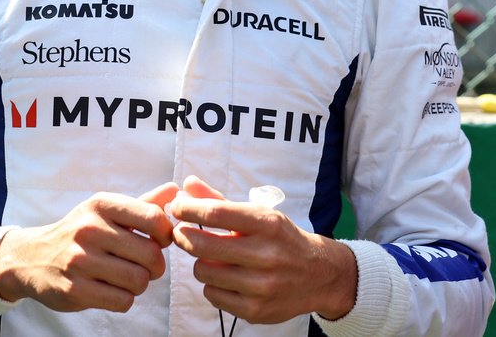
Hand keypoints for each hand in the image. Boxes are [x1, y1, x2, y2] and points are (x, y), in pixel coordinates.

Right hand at [0, 182, 177, 312]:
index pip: (154, 217)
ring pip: (139, 281)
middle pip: (152, 255)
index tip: (158, 240)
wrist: (32, 257)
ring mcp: (80, 260)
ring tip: (125, 277)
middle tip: (143, 265)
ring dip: (139, 284)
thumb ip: (143, 203)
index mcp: (101, 205)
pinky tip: (111, 289)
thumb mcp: (105, 211)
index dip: (166, 234)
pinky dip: (124, 299)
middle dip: (155, 265)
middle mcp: (89, 229)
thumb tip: (176, 190)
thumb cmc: (80, 232)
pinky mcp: (75, 289)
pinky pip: (122, 301)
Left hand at [170, 175, 356, 323]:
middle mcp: (266, 255)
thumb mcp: (257, 213)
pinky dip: (212, 285)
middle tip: (181, 233)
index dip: (187, 209)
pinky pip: (212, 295)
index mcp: (267, 224)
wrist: (320, 274)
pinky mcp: (256, 310)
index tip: (175, 208)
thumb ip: (218, 200)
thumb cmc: (281, 239)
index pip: (215, 213)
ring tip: (211, 258)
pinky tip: (225, 278)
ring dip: (200, 263)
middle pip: (201, 245)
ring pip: (202, 271)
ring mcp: (262, 286)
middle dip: (183, 236)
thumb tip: (186, 185)